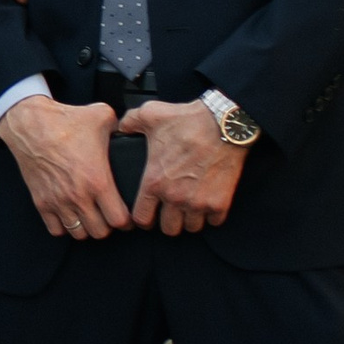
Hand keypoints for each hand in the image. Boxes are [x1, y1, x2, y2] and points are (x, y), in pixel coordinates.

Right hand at [0, 95, 132, 240]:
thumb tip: (128, 128)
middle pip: (100, 232)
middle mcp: (79, 196)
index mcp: (98, 180)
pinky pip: (55, 229)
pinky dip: (64, 226)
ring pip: (79, 233)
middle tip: (108, 216)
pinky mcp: (41, 201)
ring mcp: (58, 201)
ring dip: (86, 228)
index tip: (128, 216)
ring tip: (89, 217)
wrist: (30, 124)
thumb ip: (120, 126)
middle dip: (108, 226)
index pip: (119, 219)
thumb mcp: (101, 117)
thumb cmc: (63, 121)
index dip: (128, 221)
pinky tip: (69, 215)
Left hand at [114, 96, 248, 237]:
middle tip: (170, 213)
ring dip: (190, 220)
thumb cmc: (187, 120)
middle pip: (168, 229)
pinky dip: (211, 216)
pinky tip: (208, 205)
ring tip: (189, 209)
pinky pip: (214, 222)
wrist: (223, 124)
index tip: (147, 213)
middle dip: (168, 222)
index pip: (141, 218)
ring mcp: (198, 202)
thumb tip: (121, 126)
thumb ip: (130, 122)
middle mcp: (174, 197)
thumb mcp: (150, 115)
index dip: (142, 218)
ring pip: (191, 228)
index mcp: (154, 182)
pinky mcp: (219, 202)